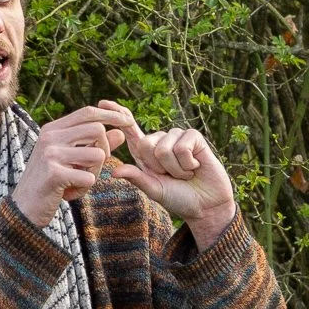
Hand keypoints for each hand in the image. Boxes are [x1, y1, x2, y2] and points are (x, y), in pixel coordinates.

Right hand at [12, 106, 129, 225]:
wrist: (23, 208)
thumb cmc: (49, 182)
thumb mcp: (71, 160)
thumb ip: (94, 145)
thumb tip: (120, 133)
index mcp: (52, 129)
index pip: (88, 112)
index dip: (111, 115)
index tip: (127, 121)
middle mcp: (50, 137)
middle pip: (97, 130)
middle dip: (104, 151)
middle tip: (91, 169)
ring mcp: (51, 154)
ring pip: (98, 155)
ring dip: (94, 174)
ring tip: (75, 183)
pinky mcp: (54, 174)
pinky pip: (89, 177)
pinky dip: (83, 189)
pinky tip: (67, 193)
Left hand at [95, 101, 237, 248]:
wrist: (206, 205)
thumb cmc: (179, 198)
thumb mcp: (154, 190)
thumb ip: (137, 178)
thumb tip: (114, 171)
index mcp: (146, 153)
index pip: (129, 129)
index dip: (118, 115)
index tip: (101, 103)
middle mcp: (160, 141)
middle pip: (145, 144)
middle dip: (159, 167)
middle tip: (172, 176)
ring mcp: (177, 136)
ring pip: (164, 149)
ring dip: (175, 169)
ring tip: (185, 174)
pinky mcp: (194, 137)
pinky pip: (182, 147)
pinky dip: (188, 164)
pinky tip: (195, 167)